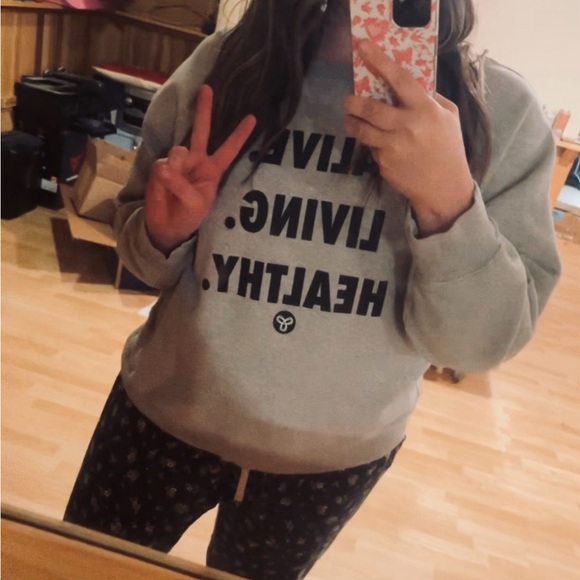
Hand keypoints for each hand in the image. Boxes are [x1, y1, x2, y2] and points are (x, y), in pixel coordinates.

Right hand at [145, 85, 255, 253]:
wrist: (166, 227)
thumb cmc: (188, 216)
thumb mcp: (194, 204)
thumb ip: (182, 185)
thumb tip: (166, 167)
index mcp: (213, 171)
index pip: (229, 150)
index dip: (239, 136)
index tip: (252, 118)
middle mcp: (196, 161)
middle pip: (201, 131)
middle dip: (204, 110)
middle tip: (207, 88)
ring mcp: (178, 162)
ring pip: (179, 151)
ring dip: (177, 166)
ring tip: (173, 185)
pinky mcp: (160, 167)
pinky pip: (162, 165)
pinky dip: (164, 177)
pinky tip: (163, 187)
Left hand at [344, 40, 474, 236]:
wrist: (444, 189)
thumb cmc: (448, 149)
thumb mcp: (449, 118)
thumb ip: (431, 99)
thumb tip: (410, 85)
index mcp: (425, 110)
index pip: (399, 79)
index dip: (379, 61)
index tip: (362, 47)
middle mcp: (406, 127)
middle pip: (370, 109)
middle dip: (353, 102)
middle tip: (347, 100)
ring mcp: (393, 148)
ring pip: (362, 131)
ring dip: (352, 123)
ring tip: (350, 120)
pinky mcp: (384, 165)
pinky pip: (372, 149)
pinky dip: (372, 145)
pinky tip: (379, 145)